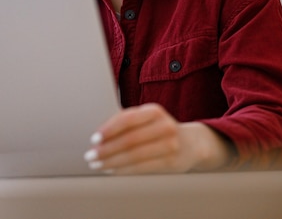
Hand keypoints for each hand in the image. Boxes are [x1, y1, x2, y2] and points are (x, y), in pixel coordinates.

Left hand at [84, 103, 232, 174]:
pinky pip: (143, 168)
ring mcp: (170, 144)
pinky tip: (113, 170)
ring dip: (112, 162)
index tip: (94, 139)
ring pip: (135, 156)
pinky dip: (124, 170)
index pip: (127, 119)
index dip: (109, 129)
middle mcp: (164, 126)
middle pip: (130, 140)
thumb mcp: (146, 119)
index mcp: (154, 111)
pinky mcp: (171, 162)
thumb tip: (98, 135)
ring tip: (98, 165)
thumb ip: (126, 122)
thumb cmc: (158, 129)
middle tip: (90, 156)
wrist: (191, 143)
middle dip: (106, 149)